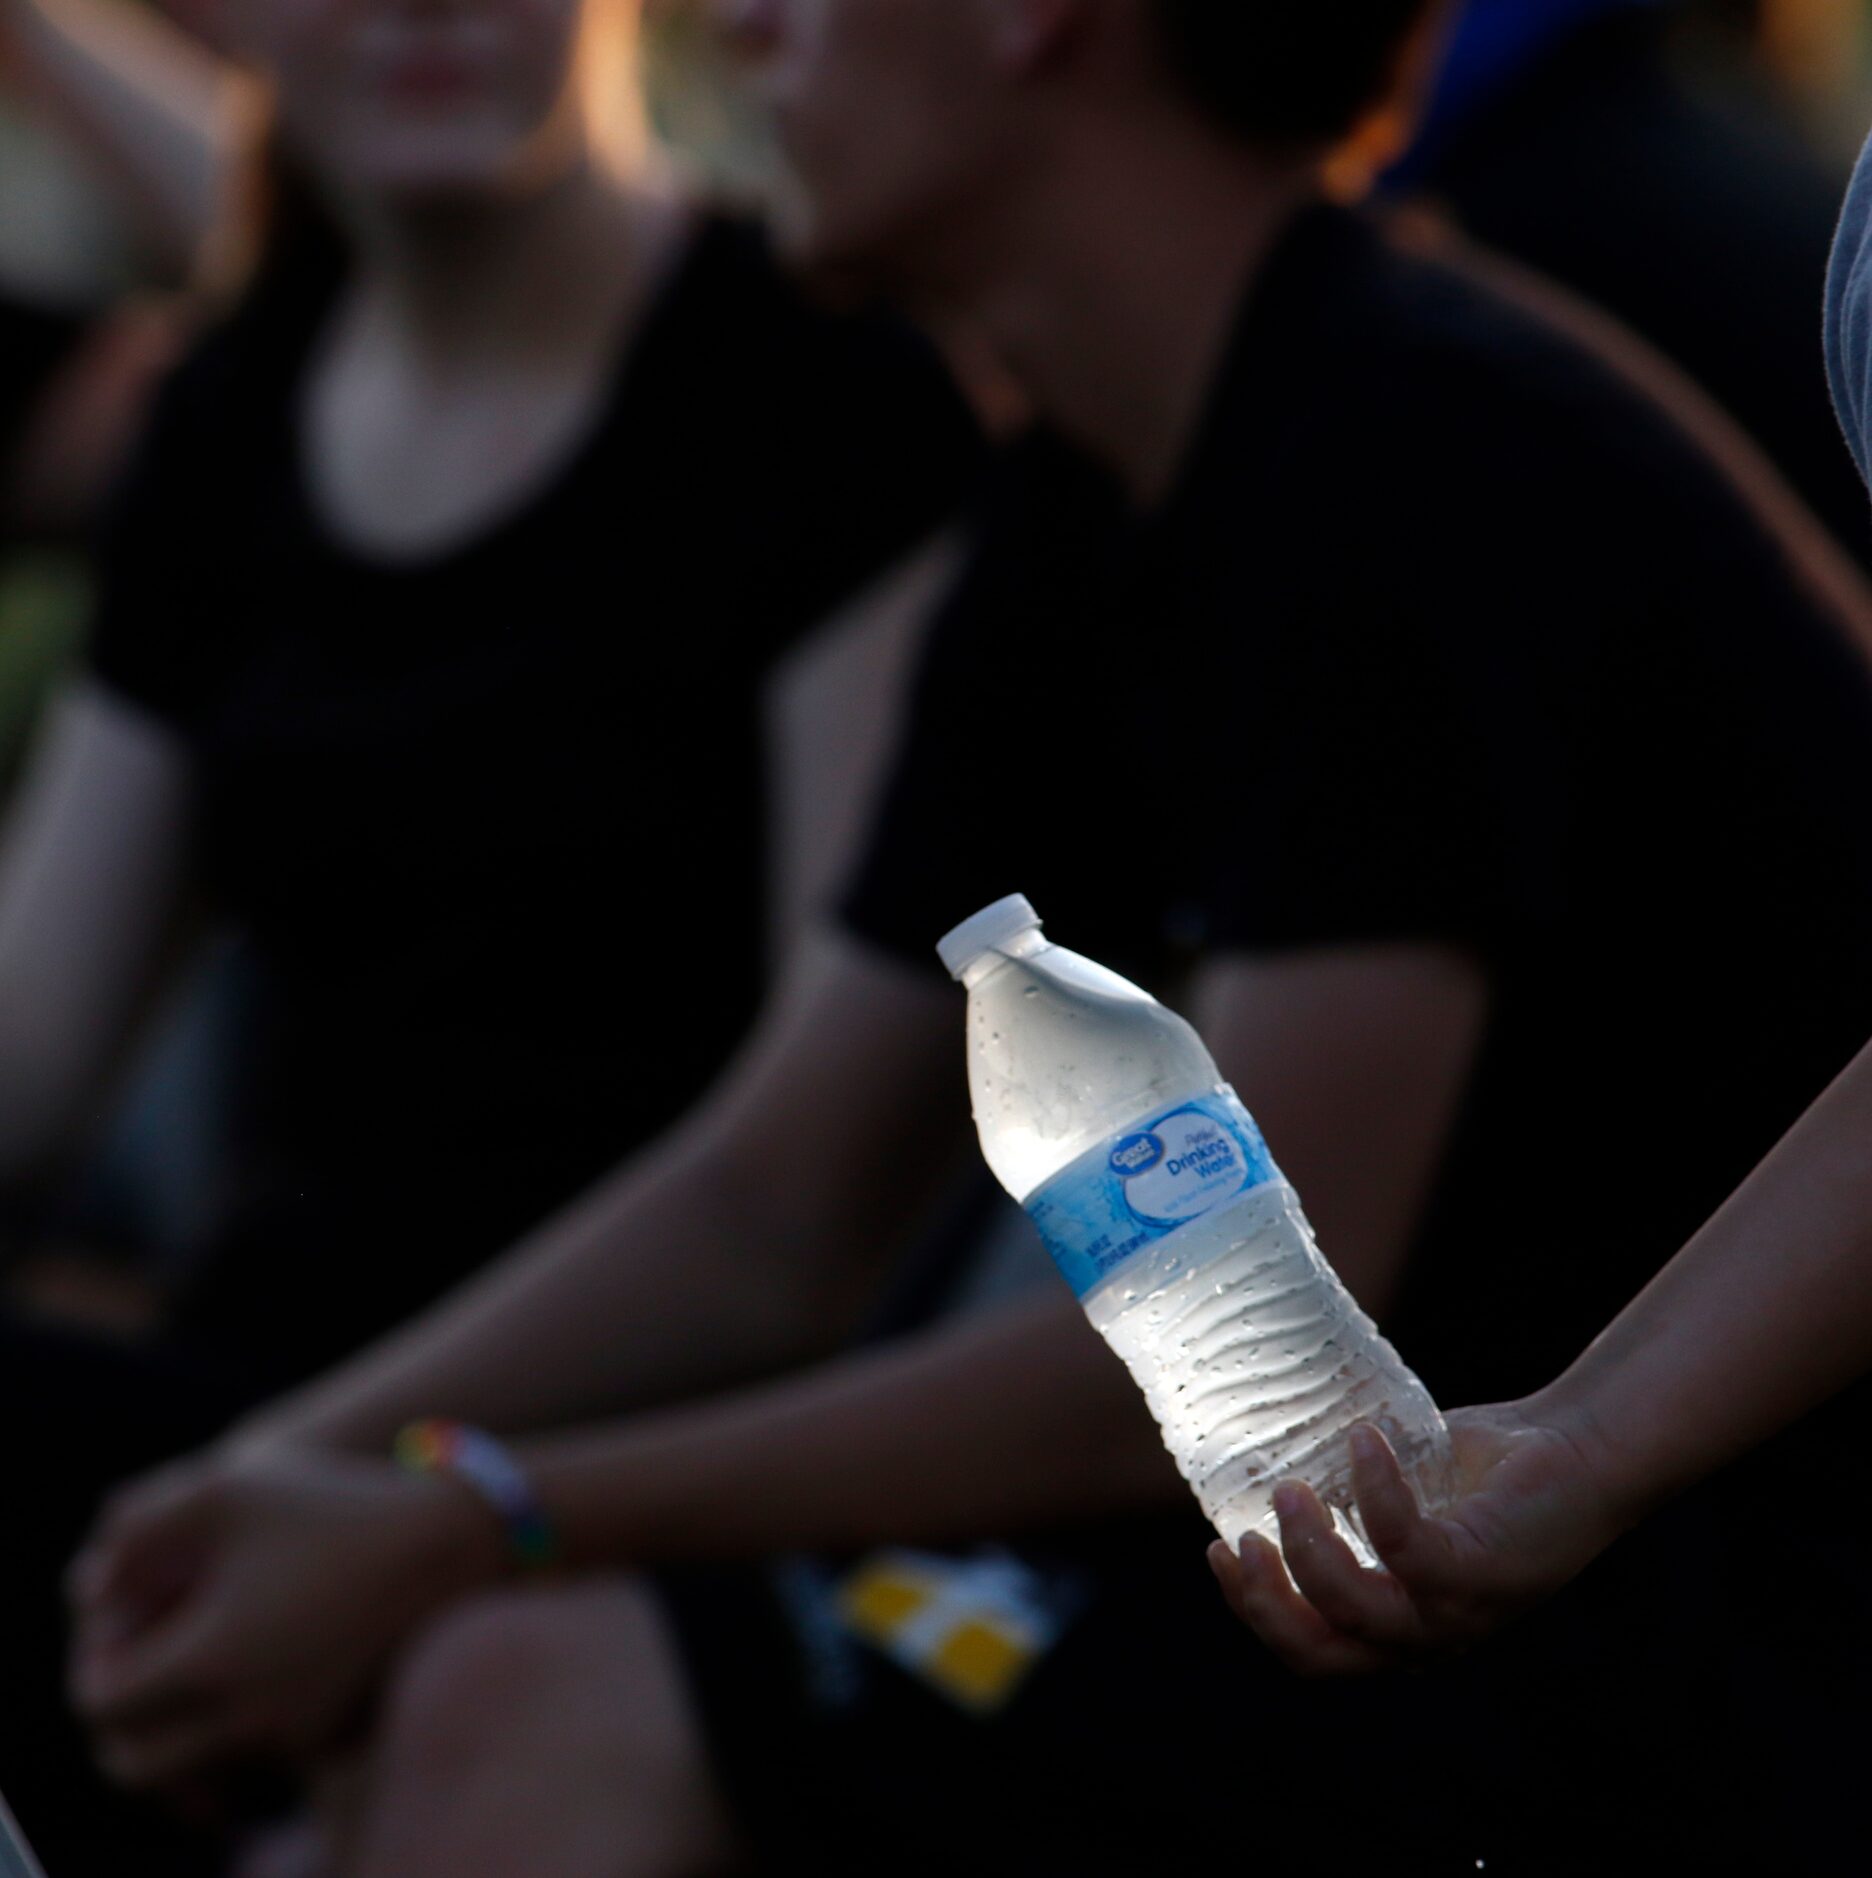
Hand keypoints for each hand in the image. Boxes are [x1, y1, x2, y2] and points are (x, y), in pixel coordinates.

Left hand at [68, 1445, 505, 1792]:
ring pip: (197, 1770)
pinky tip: (258, 1667)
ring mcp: (298, 1739)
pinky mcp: (337, 1743)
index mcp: (210, 1659)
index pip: (102, 1698)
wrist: (463, 1538)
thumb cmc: (339, 1502)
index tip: (125, 1620)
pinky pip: (255, 1763)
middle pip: (137, 1761)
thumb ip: (136, 1532)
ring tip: (199, 1662)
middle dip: (126, 1716)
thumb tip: (91, 1594)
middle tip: (144, 1661)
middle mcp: (250, 1718)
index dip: (98, 1659)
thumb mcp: (227, 1489)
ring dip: (179, 1728)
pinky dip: (238, 1731)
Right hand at [1208, 1400, 1629, 1674]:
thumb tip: (1270, 1451)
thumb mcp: (1403, 1498)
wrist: (1578, 1451)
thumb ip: (1350, 1501)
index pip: (1312, 1649)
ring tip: (1292, 1485)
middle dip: (1266, 1601)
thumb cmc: (1487, 1471)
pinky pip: (1406, 1546)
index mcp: (1400, 1625)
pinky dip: (1374, 1491)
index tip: (1219, 1548)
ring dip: (1308, 1550)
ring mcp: (1456, 1613)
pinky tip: (1364, 1439)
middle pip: (1320, 1653)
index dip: (1255, 1611)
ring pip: (1356, 1611)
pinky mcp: (1481, 1575)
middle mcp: (1426, 1636)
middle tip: (1241, 1537)